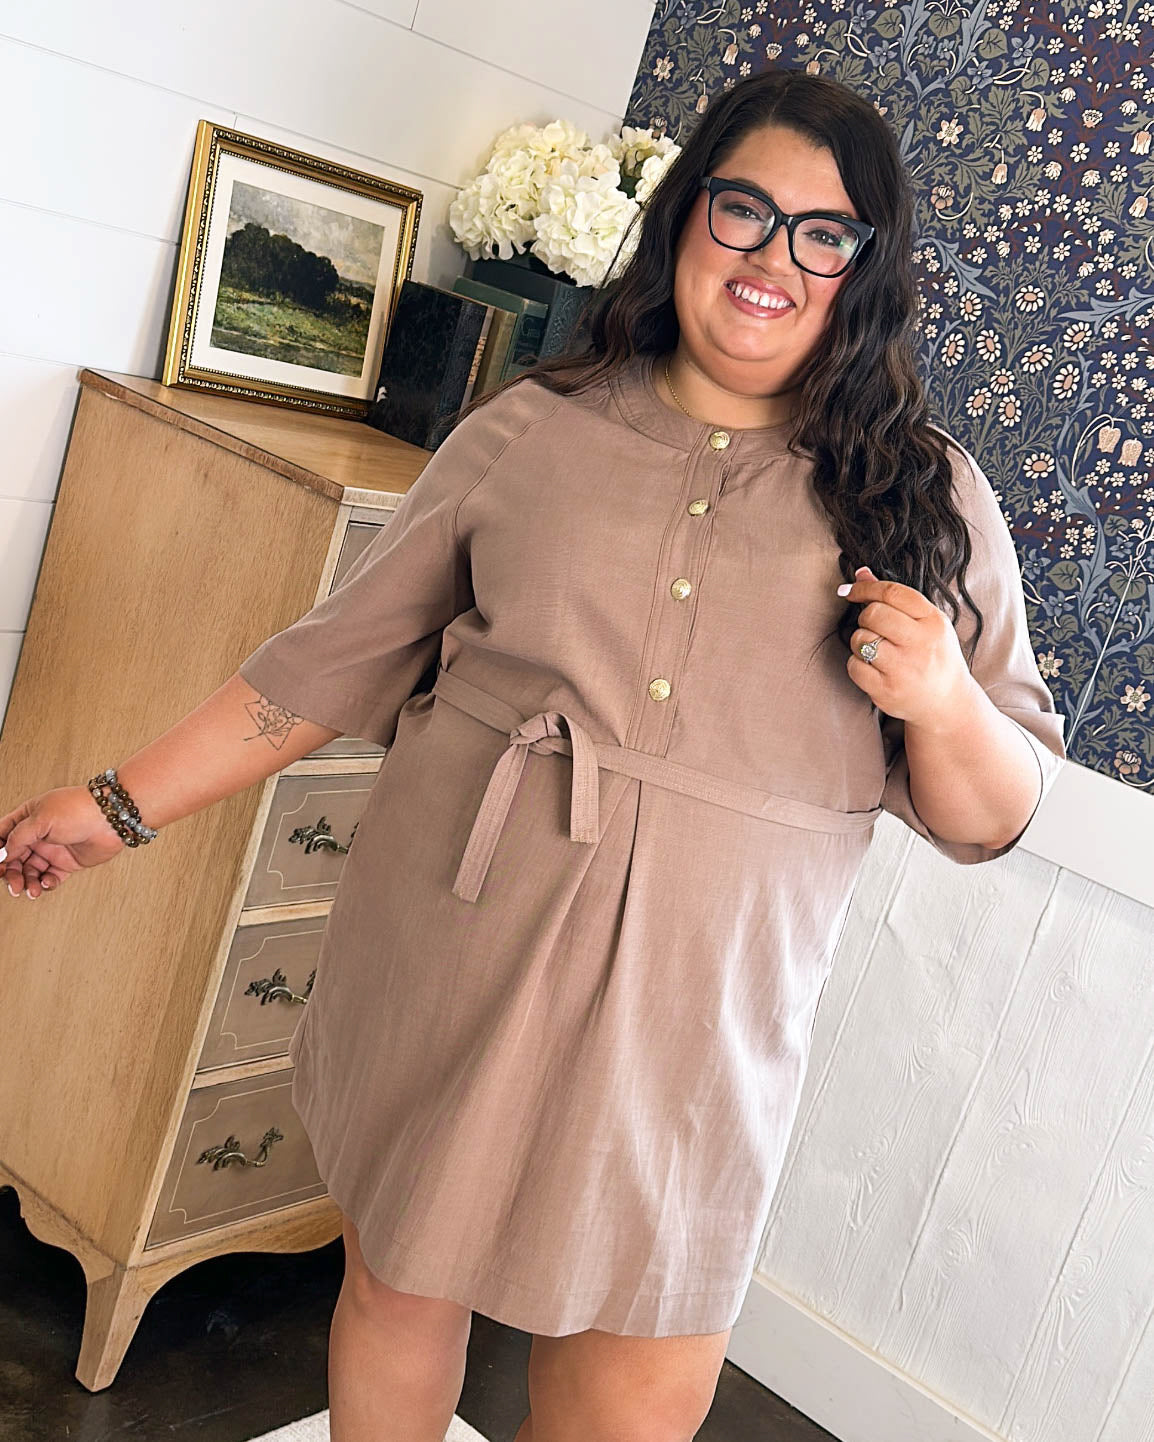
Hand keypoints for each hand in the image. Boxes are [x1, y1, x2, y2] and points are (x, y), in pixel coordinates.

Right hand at [0, 786, 126, 898]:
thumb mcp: (41, 819)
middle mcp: (38, 834)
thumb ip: (18, 837)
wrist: (112, 818)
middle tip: (13, 884)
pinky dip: (46, 883)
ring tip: (30, 890)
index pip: (3, 835)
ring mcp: (53, 849)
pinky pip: (50, 877)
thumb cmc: (79, 809)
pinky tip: (47, 883)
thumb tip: (3, 853)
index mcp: (28, 818)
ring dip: (27, 882)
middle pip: (14, 858)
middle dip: (11, 872)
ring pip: (30, 871)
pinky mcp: (67, 862)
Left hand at [840, 565, 978, 731]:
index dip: (865, 588)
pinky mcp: (887, 691)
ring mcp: (904, 670)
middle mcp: (921, 644)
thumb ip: (895, 598)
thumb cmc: (933, 655)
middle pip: (873, 614)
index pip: (892, 593)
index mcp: (934, 622)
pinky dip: (857, 664)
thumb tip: (861, 573)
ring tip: (878, 650)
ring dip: (861, 641)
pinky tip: (874, 668)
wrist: (946, 702)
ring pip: (860, 639)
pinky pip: (854, 666)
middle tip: (874, 626)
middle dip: (865, 616)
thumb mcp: (925, 623)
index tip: (851, 590)